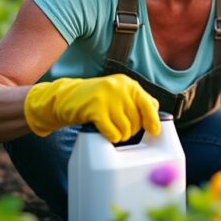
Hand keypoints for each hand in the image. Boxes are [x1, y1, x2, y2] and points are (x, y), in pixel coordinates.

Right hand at [24, 74, 160, 141]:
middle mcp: (120, 87)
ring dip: (121, 136)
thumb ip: (136, 100)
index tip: (154, 131)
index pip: (149, 104)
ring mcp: (107, 97)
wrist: (65, 98)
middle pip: (137, 120)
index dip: (152, 120)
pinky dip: (111, 137)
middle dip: (131, 130)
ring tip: (112, 130)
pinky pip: (112, 133)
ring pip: (126, 129)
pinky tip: (106, 133)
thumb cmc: (96, 99)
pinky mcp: (95, 109)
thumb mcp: (118, 93)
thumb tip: (156, 114)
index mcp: (128, 83)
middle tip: (121, 130)